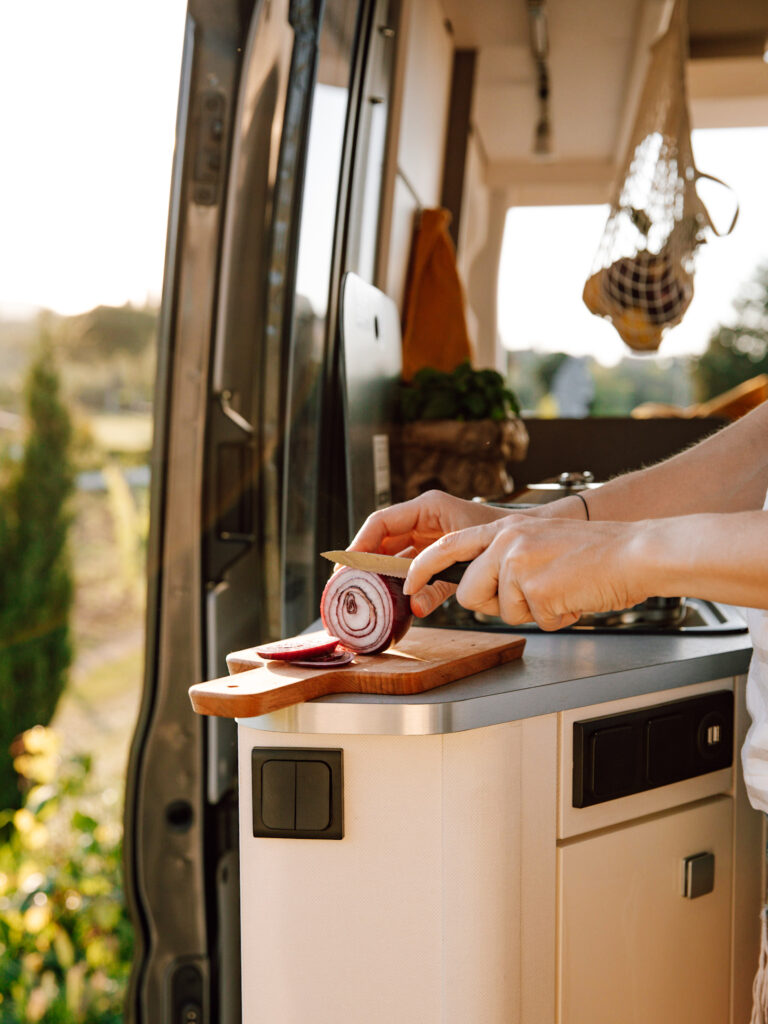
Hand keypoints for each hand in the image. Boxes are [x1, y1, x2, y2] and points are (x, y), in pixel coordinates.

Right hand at [349, 491, 511, 615]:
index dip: (360, 543)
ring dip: (377, 572)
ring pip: (391, 552)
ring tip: (360, 591)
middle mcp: (422, 518)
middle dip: (362, 560)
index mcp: (428, 508)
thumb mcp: (464, 559)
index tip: (347, 564)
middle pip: (380, 538)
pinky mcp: (432, 549)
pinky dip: (397, 579)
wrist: (520, 540)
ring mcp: (426, 533)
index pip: (381, 522)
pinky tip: (387, 595)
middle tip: (345, 583)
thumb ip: (438, 584)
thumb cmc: (497, 538)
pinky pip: (406, 563)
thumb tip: (415, 607)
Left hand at [403, 515, 651, 629]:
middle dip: (495, 605)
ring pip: (503, 611)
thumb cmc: (597, 553)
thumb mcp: (540, 541)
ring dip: (532, 611)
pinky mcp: (535, 587)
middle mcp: (507, 541)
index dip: (423, 568)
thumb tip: (487, 590)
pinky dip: (556, 617)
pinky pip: (534, 620)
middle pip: (470, 593)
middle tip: (535, 595)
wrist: (636, 552)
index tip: (409, 583)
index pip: (449, 546)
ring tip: (561, 590)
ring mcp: (519, 564)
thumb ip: (508, 558)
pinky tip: (574, 597)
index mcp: (506, 527)